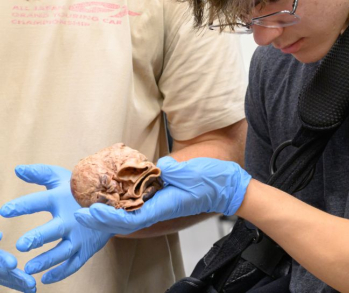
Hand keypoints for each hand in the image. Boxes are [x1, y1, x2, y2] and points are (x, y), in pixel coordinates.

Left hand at [0, 165, 112, 283]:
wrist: (113, 200)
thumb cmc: (79, 189)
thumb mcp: (60, 178)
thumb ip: (39, 174)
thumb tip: (16, 169)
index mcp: (62, 199)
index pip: (39, 201)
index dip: (22, 206)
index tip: (4, 211)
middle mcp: (72, 218)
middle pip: (54, 230)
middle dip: (38, 238)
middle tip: (21, 244)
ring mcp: (81, 235)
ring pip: (63, 251)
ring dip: (47, 260)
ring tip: (30, 268)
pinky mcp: (87, 248)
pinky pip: (74, 264)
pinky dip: (61, 272)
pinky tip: (45, 279)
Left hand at [74, 156, 250, 234]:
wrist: (227, 185)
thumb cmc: (212, 180)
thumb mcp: (191, 172)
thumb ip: (170, 170)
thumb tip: (154, 168)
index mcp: (165, 205)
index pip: (131, 218)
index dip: (109, 218)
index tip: (91, 213)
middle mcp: (160, 208)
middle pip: (126, 220)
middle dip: (103, 218)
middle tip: (81, 211)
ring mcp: (162, 203)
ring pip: (132, 213)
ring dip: (111, 211)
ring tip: (92, 203)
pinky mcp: (164, 197)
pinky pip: (140, 203)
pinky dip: (124, 201)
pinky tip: (116, 193)